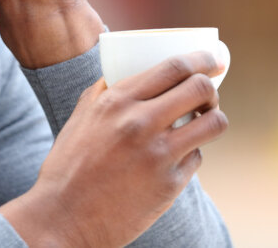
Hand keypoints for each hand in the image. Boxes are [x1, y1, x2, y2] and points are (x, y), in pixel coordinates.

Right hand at [0, 51, 229, 246]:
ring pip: (213, 123)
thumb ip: (105, 90)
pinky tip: (178, 156)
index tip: (212, 59)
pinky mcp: (169, 185)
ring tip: (205, 121)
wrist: (63, 219)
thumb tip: (124, 70)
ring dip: (214, 118)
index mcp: (118, 101)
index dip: (202, 59)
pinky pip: (197, 158)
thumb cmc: (69, 166)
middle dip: (211, 87)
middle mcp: (140, 123)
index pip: (175, 67)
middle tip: (207, 95)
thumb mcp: (81, 117)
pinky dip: (192, 153)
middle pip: (200, 88)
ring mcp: (158, 155)